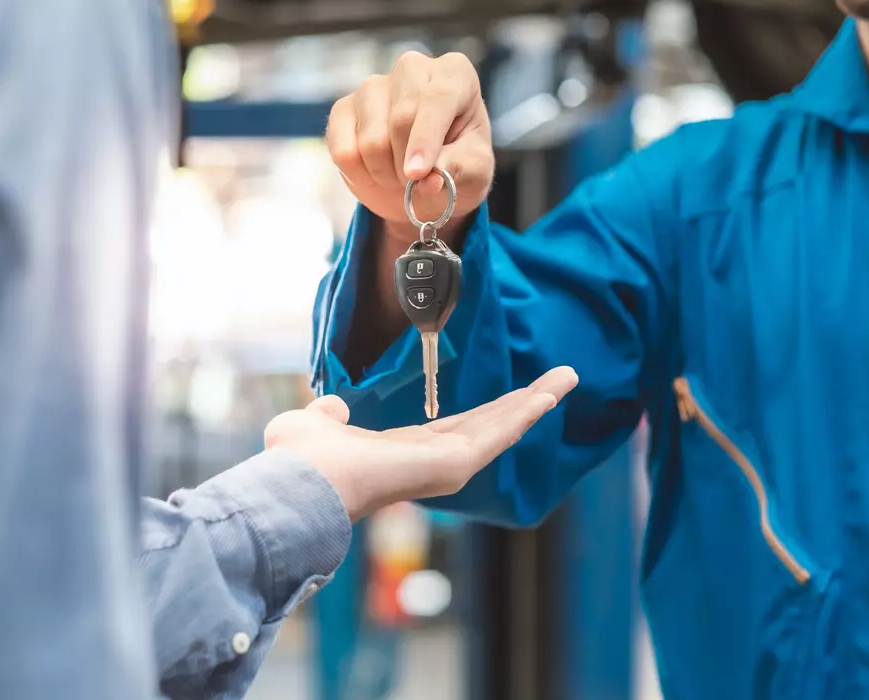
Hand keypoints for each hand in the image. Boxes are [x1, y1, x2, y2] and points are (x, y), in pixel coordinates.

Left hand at [264, 367, 577, 519]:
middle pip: (490, 426)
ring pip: (501, 426)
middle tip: (557, 382)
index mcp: (404, 454)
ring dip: (535, 401)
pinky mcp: (458, 462)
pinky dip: (527, 410)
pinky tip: (549, 392)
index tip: (508, 399)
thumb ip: (328, 415)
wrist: (306, 483)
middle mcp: (432, 463)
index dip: (484, 414)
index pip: (455, 430)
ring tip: (566, 378)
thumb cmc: (302, 462)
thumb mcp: (315, 424)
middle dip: (523, 404)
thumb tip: (333, 407)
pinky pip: (500, 431)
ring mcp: (448, 466)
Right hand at [326, 51, 494, 241]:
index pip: (437, 99)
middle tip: (418, 183)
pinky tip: (376, 171)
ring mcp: (373, 86)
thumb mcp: (475, 171)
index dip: (426, 140)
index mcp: (454, 74)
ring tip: (401, 176)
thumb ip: (459, 170)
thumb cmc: (458, 164)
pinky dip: (361, 175)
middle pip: (401, 120)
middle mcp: (412, 69)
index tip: (418, 174)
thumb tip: (429, 179)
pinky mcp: (343, 108)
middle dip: (408, 166)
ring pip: (371, 140)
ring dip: (386, 174)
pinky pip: (343, 151)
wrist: (426, 176)